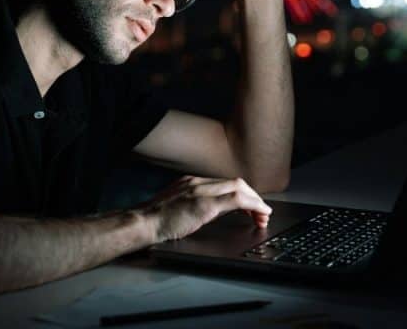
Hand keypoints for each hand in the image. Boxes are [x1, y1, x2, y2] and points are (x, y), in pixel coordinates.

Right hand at [139, 175, 271, 242]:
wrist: (143, 223)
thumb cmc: (156, 221)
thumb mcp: (177, 207)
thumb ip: (194, 204)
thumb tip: (213, 211)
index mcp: (191, 182)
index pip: (225, 183)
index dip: (243, 194)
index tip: (251, 206)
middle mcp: (197, 182)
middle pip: (236, 182)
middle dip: (253, 197)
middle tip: (262, 213)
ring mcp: (201, 191)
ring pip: (239, 187)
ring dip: (256, 201)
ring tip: (263, 215)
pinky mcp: (204, 204)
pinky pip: (236, 199)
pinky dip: (252, 205)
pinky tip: (260, 214)